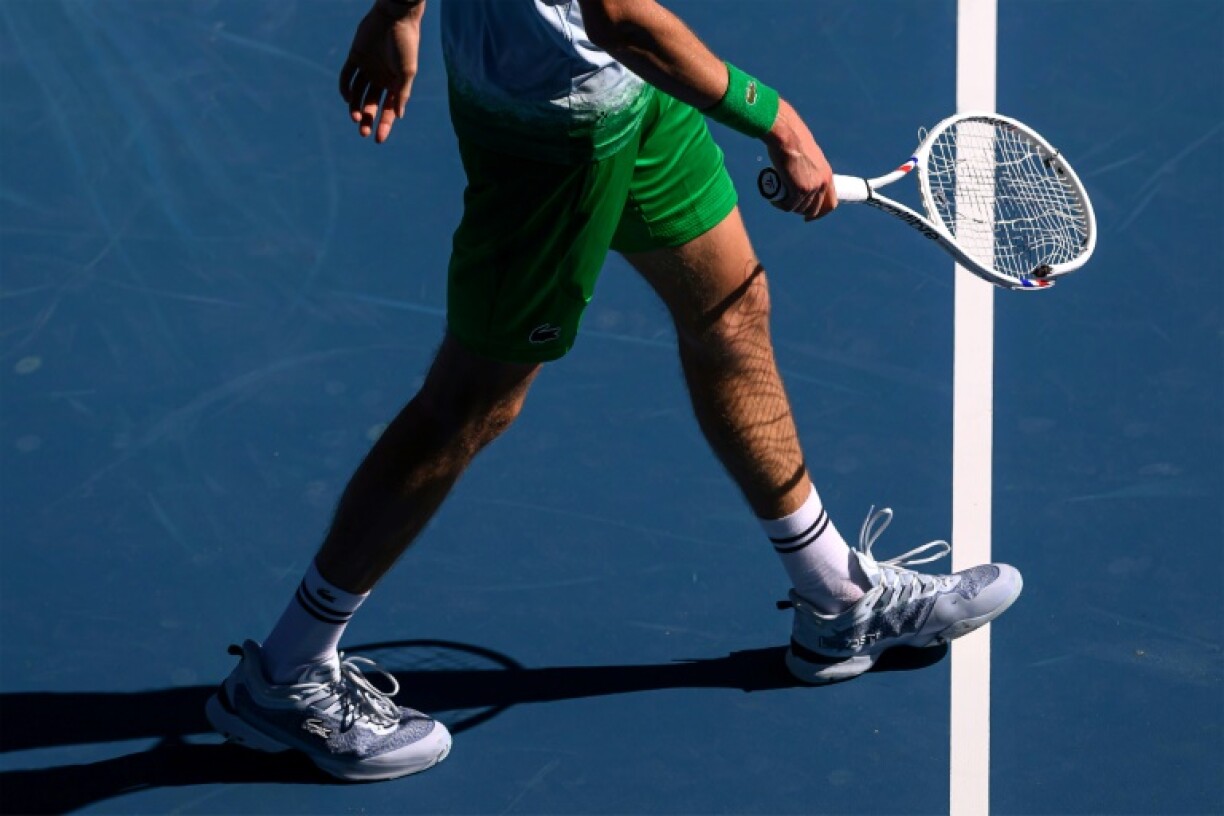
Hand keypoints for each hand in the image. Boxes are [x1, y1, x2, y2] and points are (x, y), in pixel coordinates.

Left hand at [338, 0, 425, 143]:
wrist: (395, 16)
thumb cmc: (405, 44)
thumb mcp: (407, 72)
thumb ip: (402, 93)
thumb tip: (398, 115)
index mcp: (395, 83)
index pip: (388, 110)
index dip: (384, 125)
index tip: (378, 139)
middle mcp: (381, 78)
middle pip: (371, 104)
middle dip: (367, 119)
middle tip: (363, 132)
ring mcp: (367, 67)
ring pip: (358, 93)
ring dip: (355, 107)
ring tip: (355, 117)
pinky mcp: (355, 56)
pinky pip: (347, 76)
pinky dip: (345, 88)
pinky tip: (347, 98)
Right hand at [762, 99, 836, 220]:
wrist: (787, 136)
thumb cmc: (795, 141)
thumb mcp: (809, 156)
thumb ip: (810, 165)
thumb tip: (804, 170)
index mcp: (827, 176)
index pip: (831, 203)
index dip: (820, 213)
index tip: (808, 216)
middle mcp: (822, 184)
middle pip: (814, 209)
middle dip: (800, 212)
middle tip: (787, 205)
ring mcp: (811, 188)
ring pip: (799, 208)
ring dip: (788, 208)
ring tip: (778, 200)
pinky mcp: (798, 190)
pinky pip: (789, 206)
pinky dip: (781, 206)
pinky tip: (774, 201)